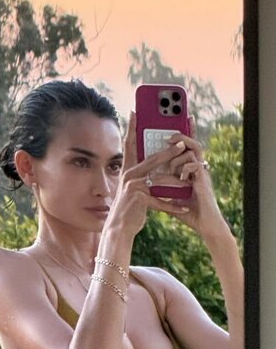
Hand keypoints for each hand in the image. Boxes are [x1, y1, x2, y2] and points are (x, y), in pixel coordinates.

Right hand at [108, 112, 194, 236]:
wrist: (119, 228)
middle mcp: (129, 174)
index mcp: (128, 169)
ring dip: (177, 181)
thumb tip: (157, 162)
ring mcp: (132, 186)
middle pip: (152, 159)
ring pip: (159, 180)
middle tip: (182, 142)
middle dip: (169, 151)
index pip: (130, 144)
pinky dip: (172, 206)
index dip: (132, 127)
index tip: (135, 111)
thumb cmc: (131, 207)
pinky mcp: (138, 199)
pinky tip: (184, 209)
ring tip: (191, 180)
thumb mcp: (136, 187)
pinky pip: (160, 201)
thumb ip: (143, 174)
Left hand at [160, 119, 225, 237]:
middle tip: (168, 136)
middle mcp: (197, 169)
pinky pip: (195, 166)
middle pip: (192, 144)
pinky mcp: (204, 181)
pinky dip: (185, 169)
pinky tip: (181, 178)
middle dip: (182, 136)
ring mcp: (201, 174)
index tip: (178, 123)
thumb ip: (161, 186)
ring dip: (179, 156)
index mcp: (190, 170)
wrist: (205, 225)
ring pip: (193, 152)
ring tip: (171, 165)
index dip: (183, 134)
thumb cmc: (189, 211)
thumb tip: (145, 183)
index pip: (186, 148)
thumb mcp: (170, 195)